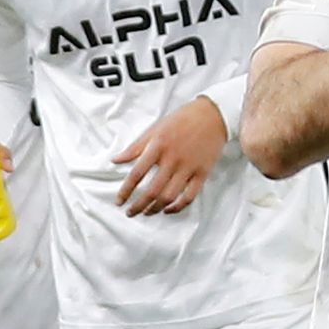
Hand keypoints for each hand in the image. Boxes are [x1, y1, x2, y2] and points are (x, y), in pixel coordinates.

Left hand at [112, 94, 233, 214]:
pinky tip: (168, 209)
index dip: (126, 191)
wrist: (212, 115)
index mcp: (158, 146)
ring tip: (147, 212)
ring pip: (169, 196)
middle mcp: (172, 159)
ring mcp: (188, 168)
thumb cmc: (182, 120)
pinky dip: (177, 207)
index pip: (137, 173)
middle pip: (152, 190)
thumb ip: (135, 147)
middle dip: (138, 206)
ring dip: (155, 209)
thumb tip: (115, 160)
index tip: (119, 202)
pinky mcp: (202, 173)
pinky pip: (189, 196)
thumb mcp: (155, 129)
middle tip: (130, 213)